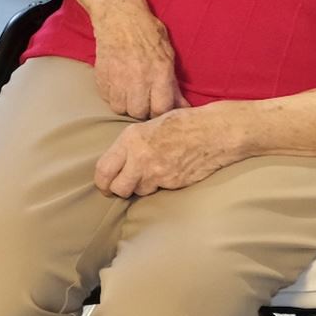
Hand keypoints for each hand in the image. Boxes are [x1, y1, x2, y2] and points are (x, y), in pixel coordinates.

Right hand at [89, 0, 184, 118]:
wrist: (119, 15)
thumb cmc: (147, 31)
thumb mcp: (168, 54)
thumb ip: (173, 83)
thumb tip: (182, 105)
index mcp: (159, 71)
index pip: (161, 109)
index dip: (161, 111)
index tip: (159, 107)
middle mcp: (138, 77)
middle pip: (139, 112)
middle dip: (143, 109)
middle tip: (144, 100)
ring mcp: (117, 77)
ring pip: (120, 108)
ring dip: (126, 105)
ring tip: (130, 94)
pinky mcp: (101, 75)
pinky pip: (106, 98)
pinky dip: (112, 96)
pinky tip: (118, 85)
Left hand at [94, 106, 241, 196]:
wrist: (214, 131)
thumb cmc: (182, 123)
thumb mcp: (148, 125)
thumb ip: (130, 144)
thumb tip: (117, 161)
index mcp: (131, 139)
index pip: (104, 169)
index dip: (101, 182)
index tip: (104, 185)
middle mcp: (140, 158)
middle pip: (118, 188)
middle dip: (117, 190)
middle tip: (120, 188)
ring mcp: (158, 173)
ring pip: (138, 191)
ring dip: (140, 187)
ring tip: (149, 174)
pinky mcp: (173, 183)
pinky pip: (158, 190)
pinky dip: (159, 185)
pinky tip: (166, 172)